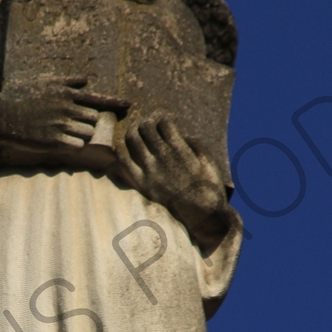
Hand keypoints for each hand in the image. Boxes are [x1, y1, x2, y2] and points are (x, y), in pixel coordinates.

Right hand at [0, 77, 126, 160]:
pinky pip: (78, 146)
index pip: (96, 97)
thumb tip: (85, 80)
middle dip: (87, 123)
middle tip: (69, 125)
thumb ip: (65, 82)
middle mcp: (66, 107)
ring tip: (62, 134)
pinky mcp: (55, 141)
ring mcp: (61, 124)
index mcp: (64, 92)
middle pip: (94, 119)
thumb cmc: (18, 99)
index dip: (114, 102)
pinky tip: (60, 143)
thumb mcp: (40, 83)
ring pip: (88, 134)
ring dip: (80, 136)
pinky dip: (73, 146)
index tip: (129, 104)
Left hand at [116, 115, 235, 249]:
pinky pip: (124, 162)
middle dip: (148, 121)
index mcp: (179, 150)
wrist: (200, 214)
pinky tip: (126, 148)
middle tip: (150, 124)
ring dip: (134, 131)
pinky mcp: (141, 184)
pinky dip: (122, 150)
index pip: (163, 122)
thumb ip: (196, 144)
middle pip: (146, 127)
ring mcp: (149, 171)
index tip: (165, 119)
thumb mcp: (209, 161)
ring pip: (132, 140)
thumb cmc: (208, 187)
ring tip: (137, 132)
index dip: (163, 117)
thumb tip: (183, 134)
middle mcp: (162, 158)